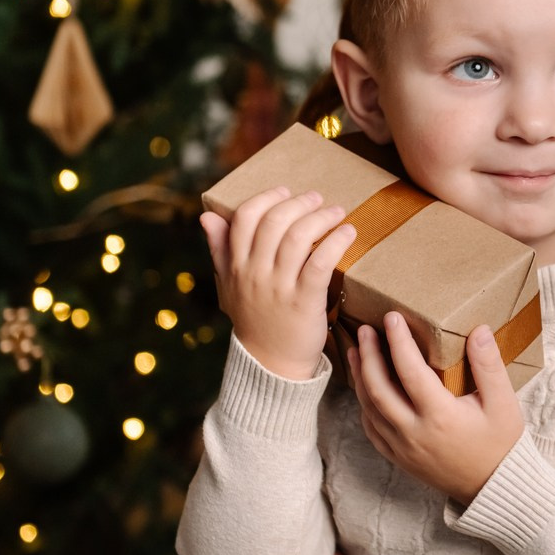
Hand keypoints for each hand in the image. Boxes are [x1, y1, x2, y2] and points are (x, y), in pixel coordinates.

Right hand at [200, 186, 356, 380]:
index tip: (286, 191)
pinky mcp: (304, 300)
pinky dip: (335, 242)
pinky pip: (320, 262)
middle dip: (298, 203)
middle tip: (317, 198)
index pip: (244, 218)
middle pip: (274, 222)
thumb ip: (219, 249)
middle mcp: (255, 273)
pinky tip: (348, 233)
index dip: (266, 198)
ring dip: (321, 217)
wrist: (270, 364)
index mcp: (236, 265)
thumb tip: (206, 217)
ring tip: (336, 212)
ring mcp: (279, 287)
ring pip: (297, 237)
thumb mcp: (229, 284)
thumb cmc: (254, 318)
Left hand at [348, 312, 524, 505]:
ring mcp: (403, 448)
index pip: (410, 371)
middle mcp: (414, 433)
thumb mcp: (503, 404)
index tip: (391, 317)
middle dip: (369, 355)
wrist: (493, 488)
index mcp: (440, 416)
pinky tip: (365, 388)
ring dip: (360, 377)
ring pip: (370, 408)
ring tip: (357, 351)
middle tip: (365, 329)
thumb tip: (479, 330)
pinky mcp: (399, 459)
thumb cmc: (500, 444)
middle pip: (378, 388)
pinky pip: (372, 429)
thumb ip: (489, 366)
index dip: (398, 341)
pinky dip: (364, 404)